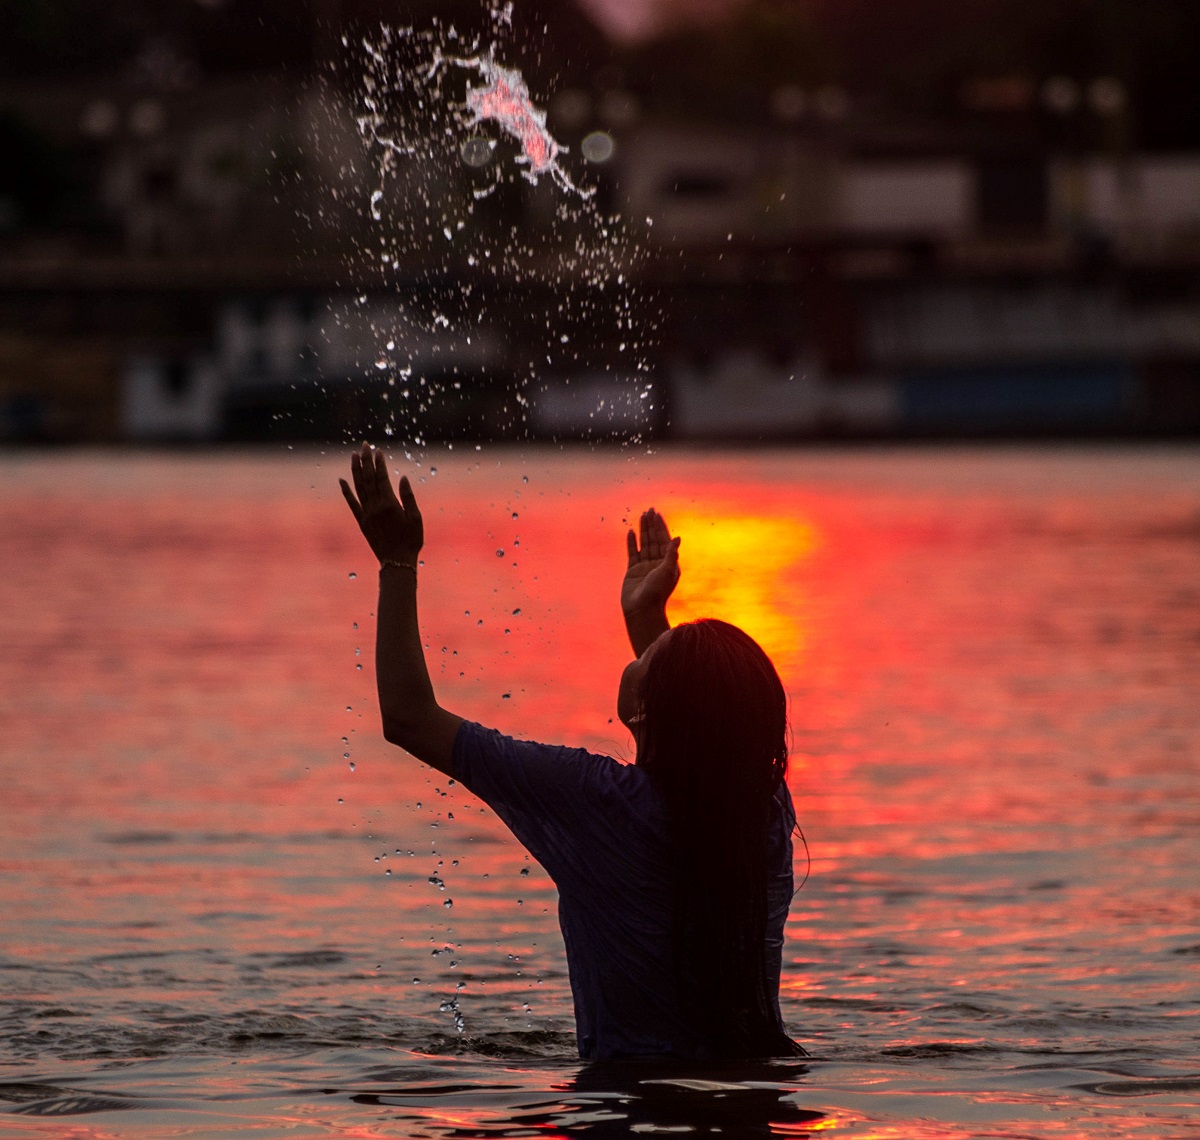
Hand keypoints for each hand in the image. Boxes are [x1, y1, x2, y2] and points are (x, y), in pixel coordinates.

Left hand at [339, 443, 422, 563]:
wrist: (397, 562)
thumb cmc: (411, 541)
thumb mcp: (416, 518)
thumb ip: (408, 497)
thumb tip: (403, 478)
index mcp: (389, 504)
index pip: (382, 478)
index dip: (379, 463)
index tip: (378, 450)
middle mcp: (375, 507)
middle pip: (368, 479)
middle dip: (366, 461)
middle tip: (364, 445)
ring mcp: (366, 514)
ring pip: (358, 487)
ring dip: (356, 470)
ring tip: (353, 455)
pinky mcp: (361, 522)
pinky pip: (351, 503)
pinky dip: (345, 491)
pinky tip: (341, 480)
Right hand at [622, 508, 679, 616]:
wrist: (641, 610)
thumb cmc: (657, 593)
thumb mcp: (667, 572)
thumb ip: (671, 554)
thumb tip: (678, 538)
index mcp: (668, 563)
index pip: (664, 540)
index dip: (661, 527)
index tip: (657, 514)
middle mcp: (657, 563)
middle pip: (654, 539)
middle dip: (652, 525)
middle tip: (649, 510)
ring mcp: (644, 567)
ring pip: (644, 544)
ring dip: (643, 530)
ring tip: (641, 516)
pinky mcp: (633, 571)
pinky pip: (632, 553)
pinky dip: (632, 542)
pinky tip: (630, 532)